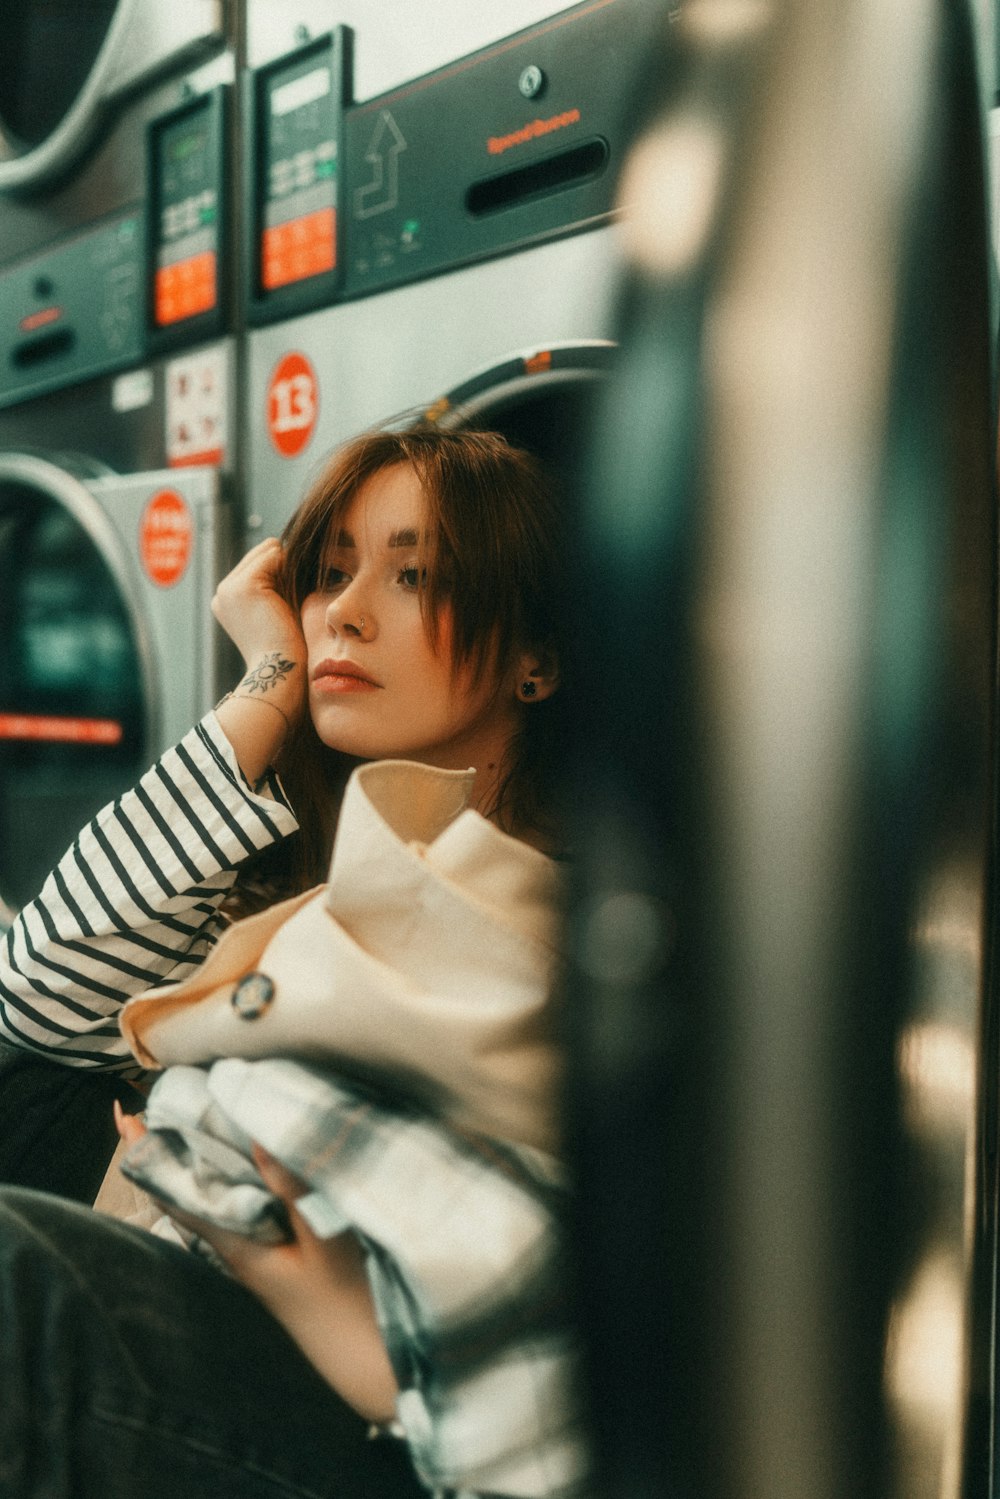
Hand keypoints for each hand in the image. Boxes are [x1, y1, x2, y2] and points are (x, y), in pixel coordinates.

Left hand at [113, 1106, 397, 1422]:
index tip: (130, 1118)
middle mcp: (234, 1247)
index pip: (177, 1195)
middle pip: (188, 1192)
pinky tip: (243, 1160)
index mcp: (236, 1245)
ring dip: (200, 1161)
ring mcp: (251, 1250)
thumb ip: (293, 1190)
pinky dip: (232, 1177)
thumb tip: (258, 1135)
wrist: (362, 1352)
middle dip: (172, 1150)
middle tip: (157, 1105)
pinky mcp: (272, 1251)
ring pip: (213, 1198)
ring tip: (191, 1120)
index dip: (152, 1158)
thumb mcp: (324, 1239)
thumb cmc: (345, 1297)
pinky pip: (238, 1206)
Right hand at [212, 538, 306, 683]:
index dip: (281, 573)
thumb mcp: (279, 609)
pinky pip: (274, 555)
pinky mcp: (244, 585)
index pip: (258, 563)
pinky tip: (292, 596)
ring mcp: (229, 587)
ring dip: (288, 568)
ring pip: (269, 551)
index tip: (293, 598)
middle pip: (263, 554)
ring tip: (292, 599)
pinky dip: (289, 569)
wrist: (280, 671)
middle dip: (284, 567)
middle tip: (295, 597)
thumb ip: (277, 583)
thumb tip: (289, 550)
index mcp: (227, 600)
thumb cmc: (288, 647)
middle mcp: (222, 592)